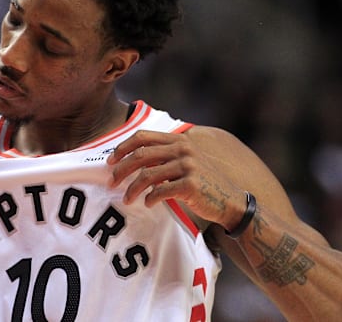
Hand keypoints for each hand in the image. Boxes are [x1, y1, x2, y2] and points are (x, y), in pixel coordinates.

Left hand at [107, 129, 245, 230]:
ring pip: (147, 176)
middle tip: (111, 182)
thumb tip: (132, 159)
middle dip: (121, 169)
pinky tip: (147, 204)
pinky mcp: (190, 185)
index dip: (123, 147)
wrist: (230, 201)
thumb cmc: (204, 183)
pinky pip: (160, 192)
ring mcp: (188, 166)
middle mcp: (183, 149)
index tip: (111, 161)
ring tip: (126, 199)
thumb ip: (165, 156)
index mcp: (179, 140)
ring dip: (132, 189)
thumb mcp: (187, 161)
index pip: (143, 137)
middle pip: (140, 155)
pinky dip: (149, 199)